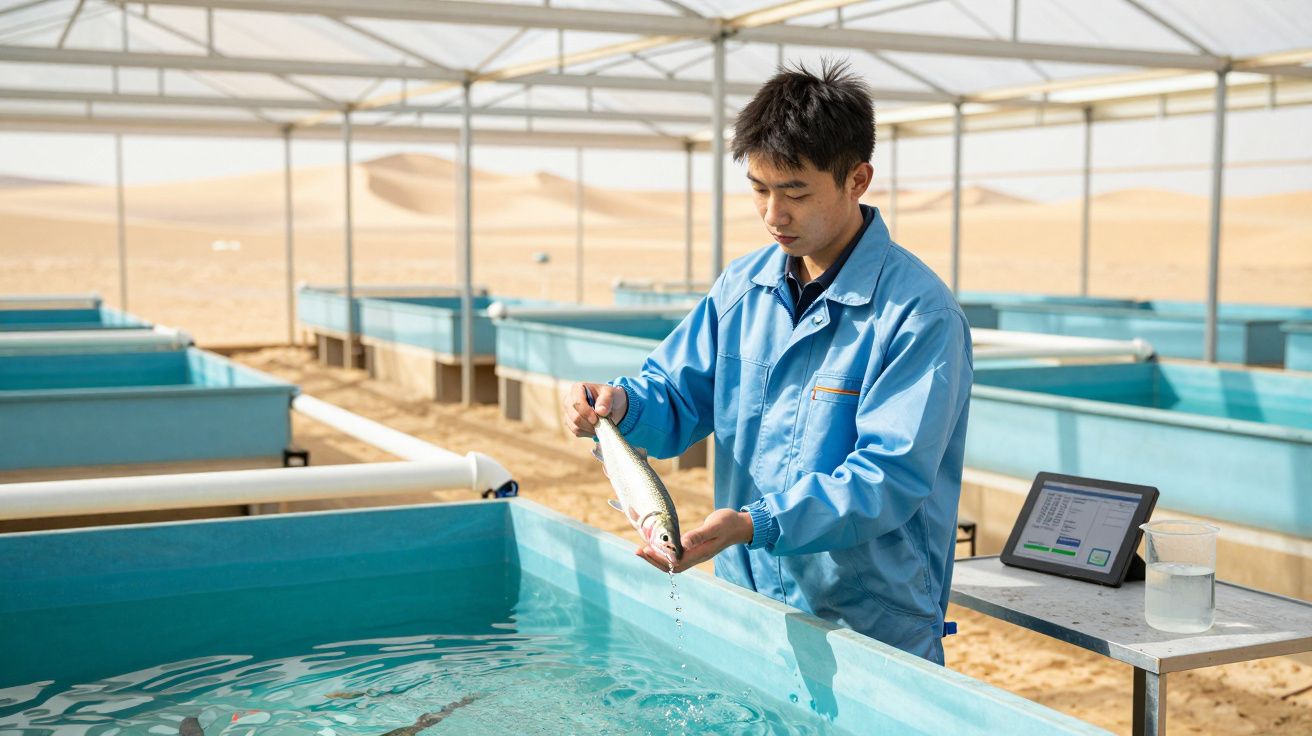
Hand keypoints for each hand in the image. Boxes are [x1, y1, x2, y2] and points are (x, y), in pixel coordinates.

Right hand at [564, 382, 627, 437]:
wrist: (612, 406)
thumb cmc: (609, 396)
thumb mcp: (612, 393)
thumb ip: (606, 400)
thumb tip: (600, 411)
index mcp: (577, 389)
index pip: (576, 403)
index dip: (586, 413)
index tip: (596, 419)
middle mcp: (569, 400)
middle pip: (574, 417)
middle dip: (589, 424)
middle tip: (602, 424)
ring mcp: (569, 413)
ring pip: (575, 427)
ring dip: (590, 429)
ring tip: (601, 424)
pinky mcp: (571, 424)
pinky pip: (577, 432)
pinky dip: (588, 433)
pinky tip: (596, 427)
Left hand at [636, 508, 754, 572]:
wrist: (740, 525)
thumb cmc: (729, 523)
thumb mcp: (714, 527)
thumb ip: (699, 535)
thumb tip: (683, 544)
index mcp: (700, 554)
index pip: (674, 563)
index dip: (658, 559)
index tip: (643, 550)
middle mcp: (696, 556)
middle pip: (670, 566)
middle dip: (652, 560)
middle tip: (637, 551)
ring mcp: (695, 553)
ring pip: (672, 561)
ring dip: (656, 556)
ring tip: (642, 548)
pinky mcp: (694, 547)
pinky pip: (676, 553)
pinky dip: (664, 549)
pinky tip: (656, 542)